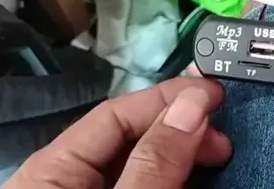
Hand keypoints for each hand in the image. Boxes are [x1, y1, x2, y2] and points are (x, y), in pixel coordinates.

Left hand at [4, 77, 230, 187]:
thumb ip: (153, 163)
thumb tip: (193, 104)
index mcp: (50, 172)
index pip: (113, 114)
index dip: (165, 97)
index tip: (214, 93)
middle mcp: (68, 181)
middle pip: (130, 137)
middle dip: (179, 127)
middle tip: (223, 137)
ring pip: (142, 164)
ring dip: (183, 152)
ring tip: (218, 154)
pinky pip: (146, 184)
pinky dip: (175, 177)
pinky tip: (199, 175)